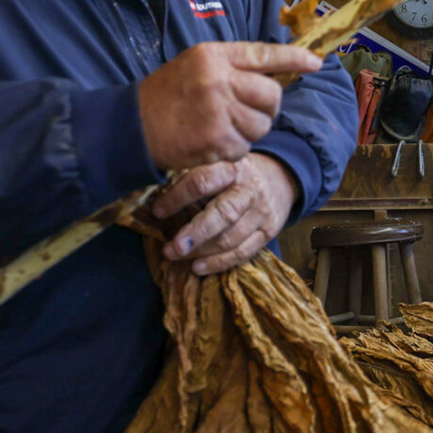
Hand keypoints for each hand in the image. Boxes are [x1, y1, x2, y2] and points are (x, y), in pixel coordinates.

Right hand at [136, 42, 321, 169]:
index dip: (294, 58)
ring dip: (250, 130)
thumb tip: (276, 72)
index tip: (316, 63)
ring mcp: (218, 111)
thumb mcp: (197, 65)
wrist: (133, 126)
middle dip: (267, 107)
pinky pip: (246, 147)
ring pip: (262, 125)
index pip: (264, 54)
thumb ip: (234, 65)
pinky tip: (213, 141)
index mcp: (214, 55)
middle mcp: (218, 79)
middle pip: (272, 96)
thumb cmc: (168, 94)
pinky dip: (234, 149)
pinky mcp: (216, 140)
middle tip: (246, 110)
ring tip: (223, 125)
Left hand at [151, 153, 296, 274]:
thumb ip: (194, 176)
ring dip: (202, 252)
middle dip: (194, 234)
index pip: (203, 181)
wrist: (279, 178)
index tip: (157, 211)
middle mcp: (250, 188)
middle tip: (171, 249)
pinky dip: (219, 263)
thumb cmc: (234, 175)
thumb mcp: (218, 164)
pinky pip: (243, 252)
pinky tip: (198, 267)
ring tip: (178, 256)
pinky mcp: (270, 230)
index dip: (178, 198)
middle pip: (222, 214)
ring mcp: (262, 211)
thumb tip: (153, 198)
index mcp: (232, 167)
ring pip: (231, 238)